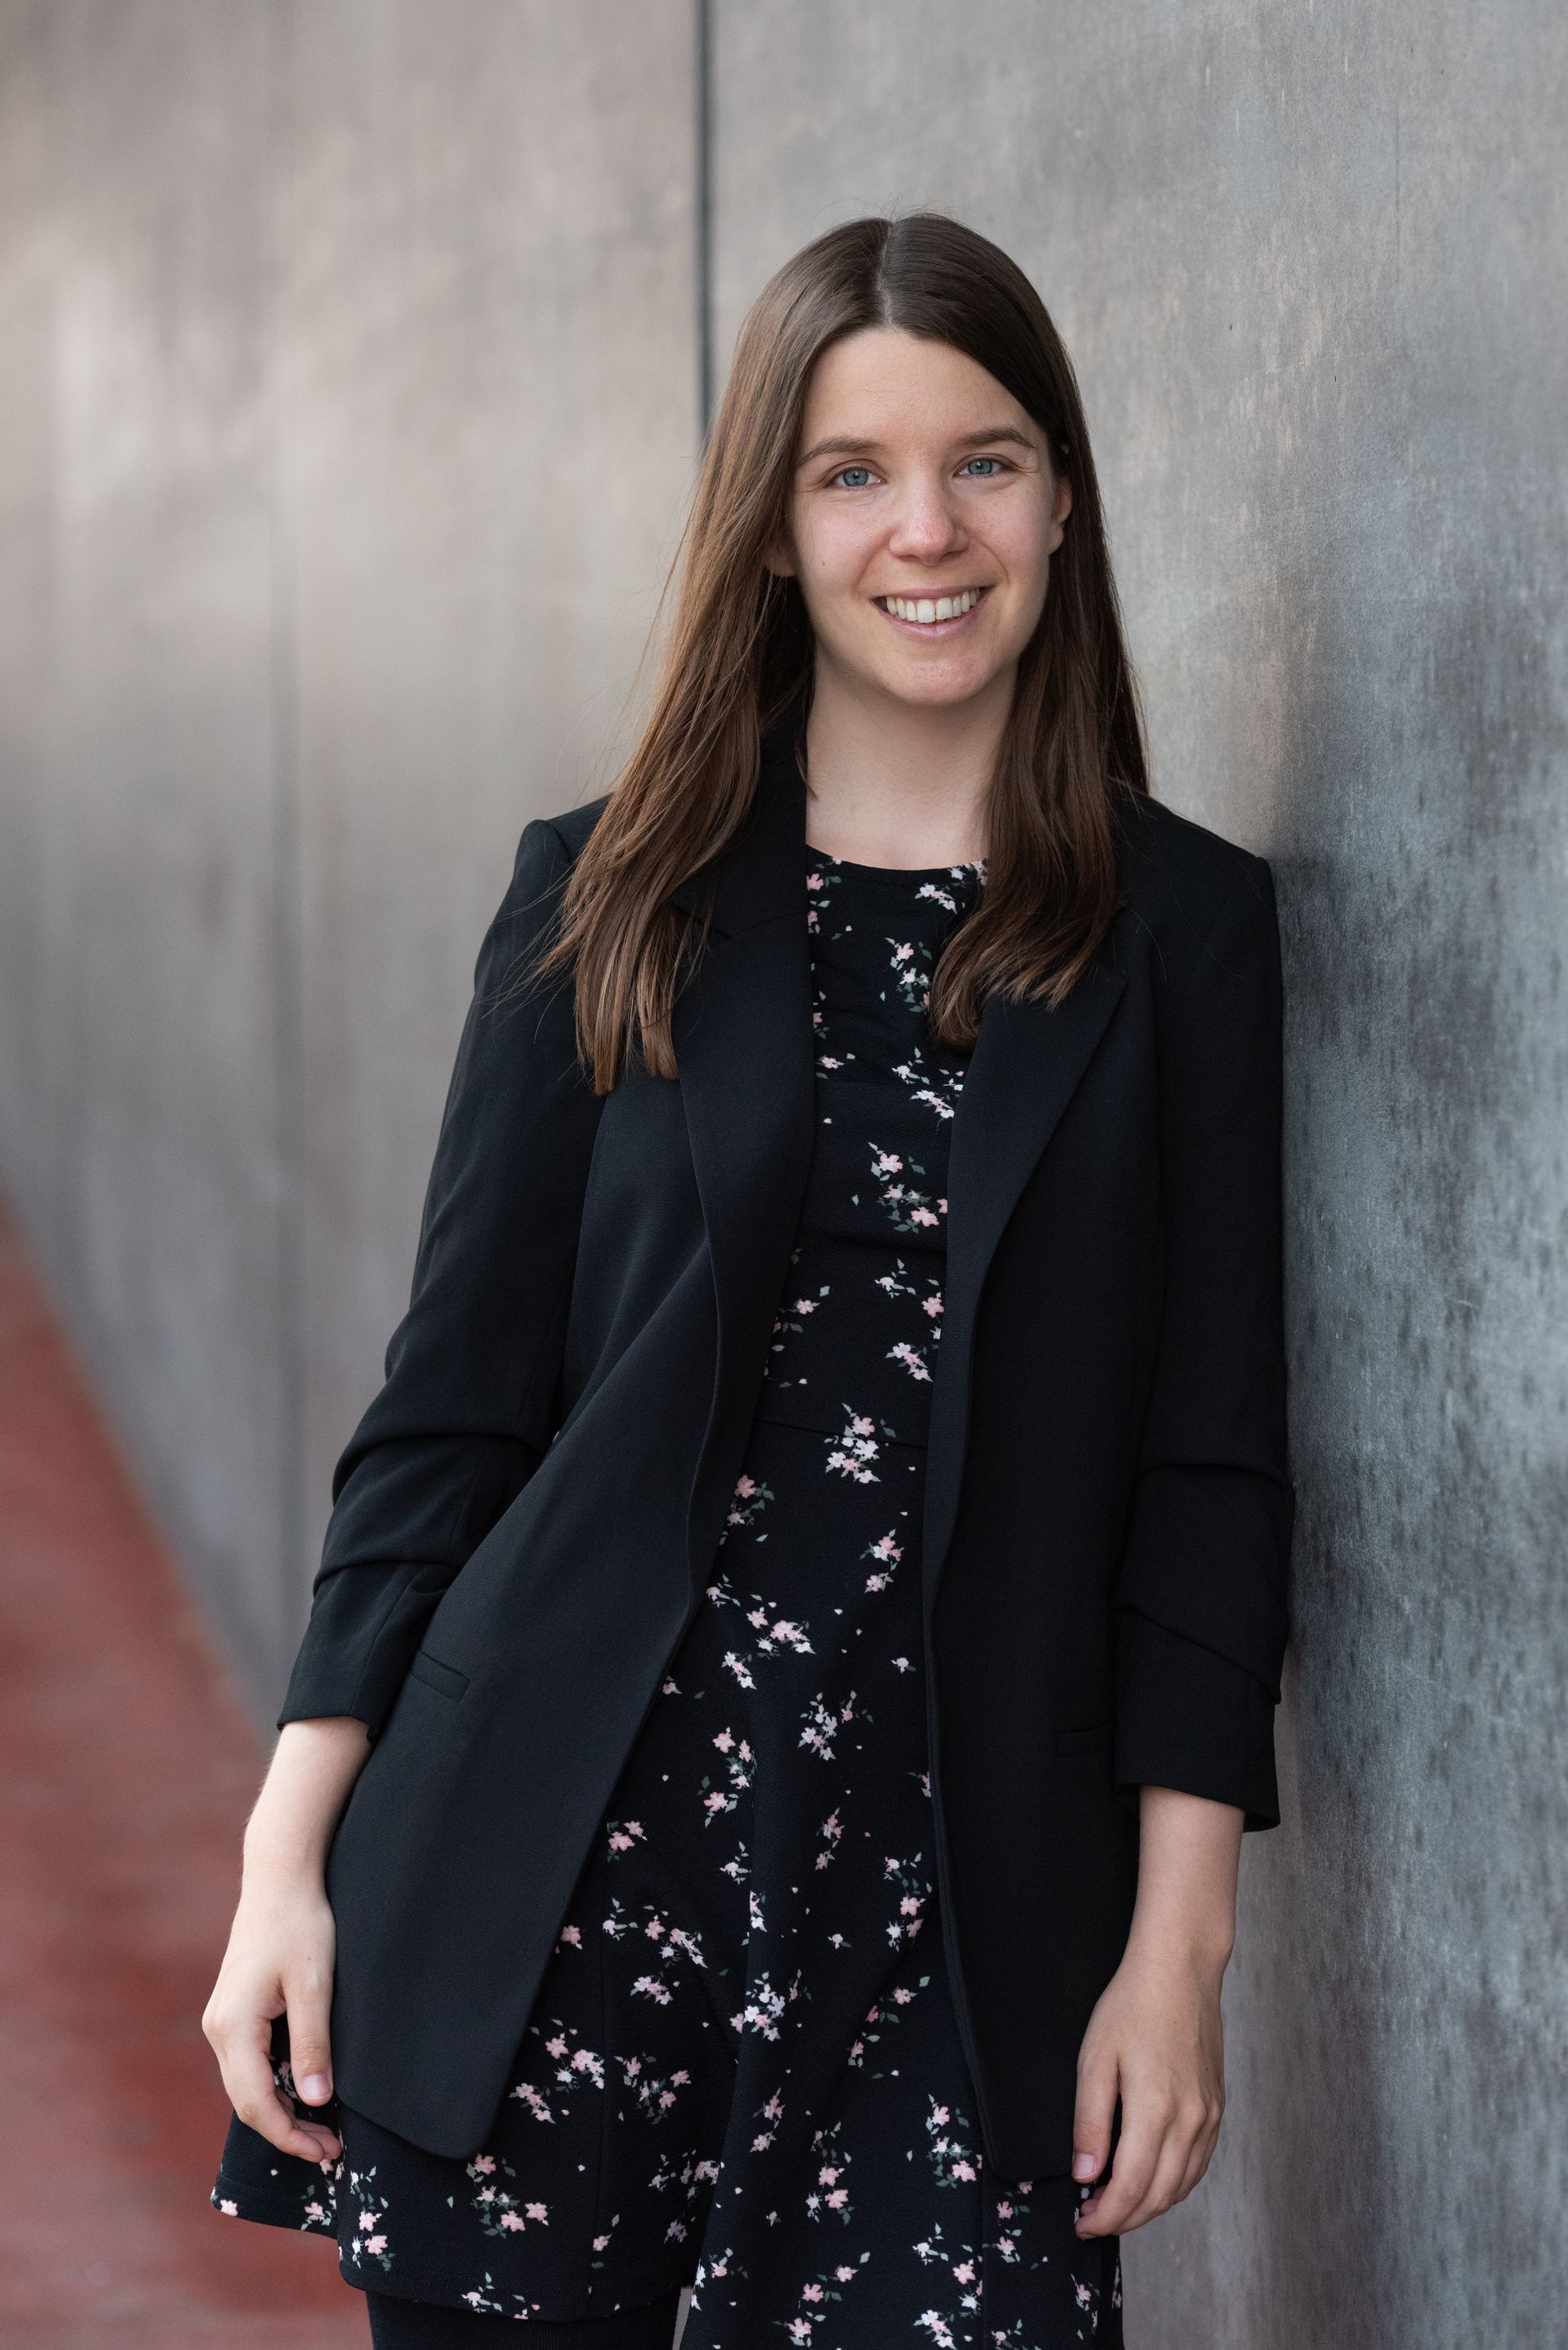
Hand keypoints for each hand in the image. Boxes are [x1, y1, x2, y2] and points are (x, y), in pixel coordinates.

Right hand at [203, 1865, 342, 2162]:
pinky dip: (274, 2087)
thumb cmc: (301, 1925)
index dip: (290, 2135)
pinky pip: (248, 2066)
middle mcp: (218, 2029)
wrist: (279, 1880)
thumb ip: (314, 2044)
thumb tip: (317, 2101)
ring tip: (322, 2130)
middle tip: (331, 2149)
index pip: (256, 2103)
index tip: (328, 2152)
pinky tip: (304, 2093)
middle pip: (247, 2101)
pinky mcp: (233, 2014)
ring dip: (281, 2112)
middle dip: (287, 2131)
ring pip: (246, 2086)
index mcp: (234, 2027)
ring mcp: (221, 2022)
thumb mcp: (316, 1985)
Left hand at [1069, 1932, 1225, 2237]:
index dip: (1104, 2216)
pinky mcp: (1218, 2108)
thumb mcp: (1094, 2058)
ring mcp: (1209, 2117)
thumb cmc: (1132, 2005)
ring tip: (1115, 2204)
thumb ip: (1089, 2121)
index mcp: (1156, 2110)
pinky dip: (1173, 2185)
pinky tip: (1151, 2180)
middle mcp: (1190, 2121)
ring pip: (1181, 2187)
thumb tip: (1085, 2175)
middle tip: (1092, 2218)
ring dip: (1149, 2206)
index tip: (1080, 2223)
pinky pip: (1198, 2165)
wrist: (1180, 1969)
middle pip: (1158, 2197)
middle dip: (1124, 2218)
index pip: (1131, 2188)